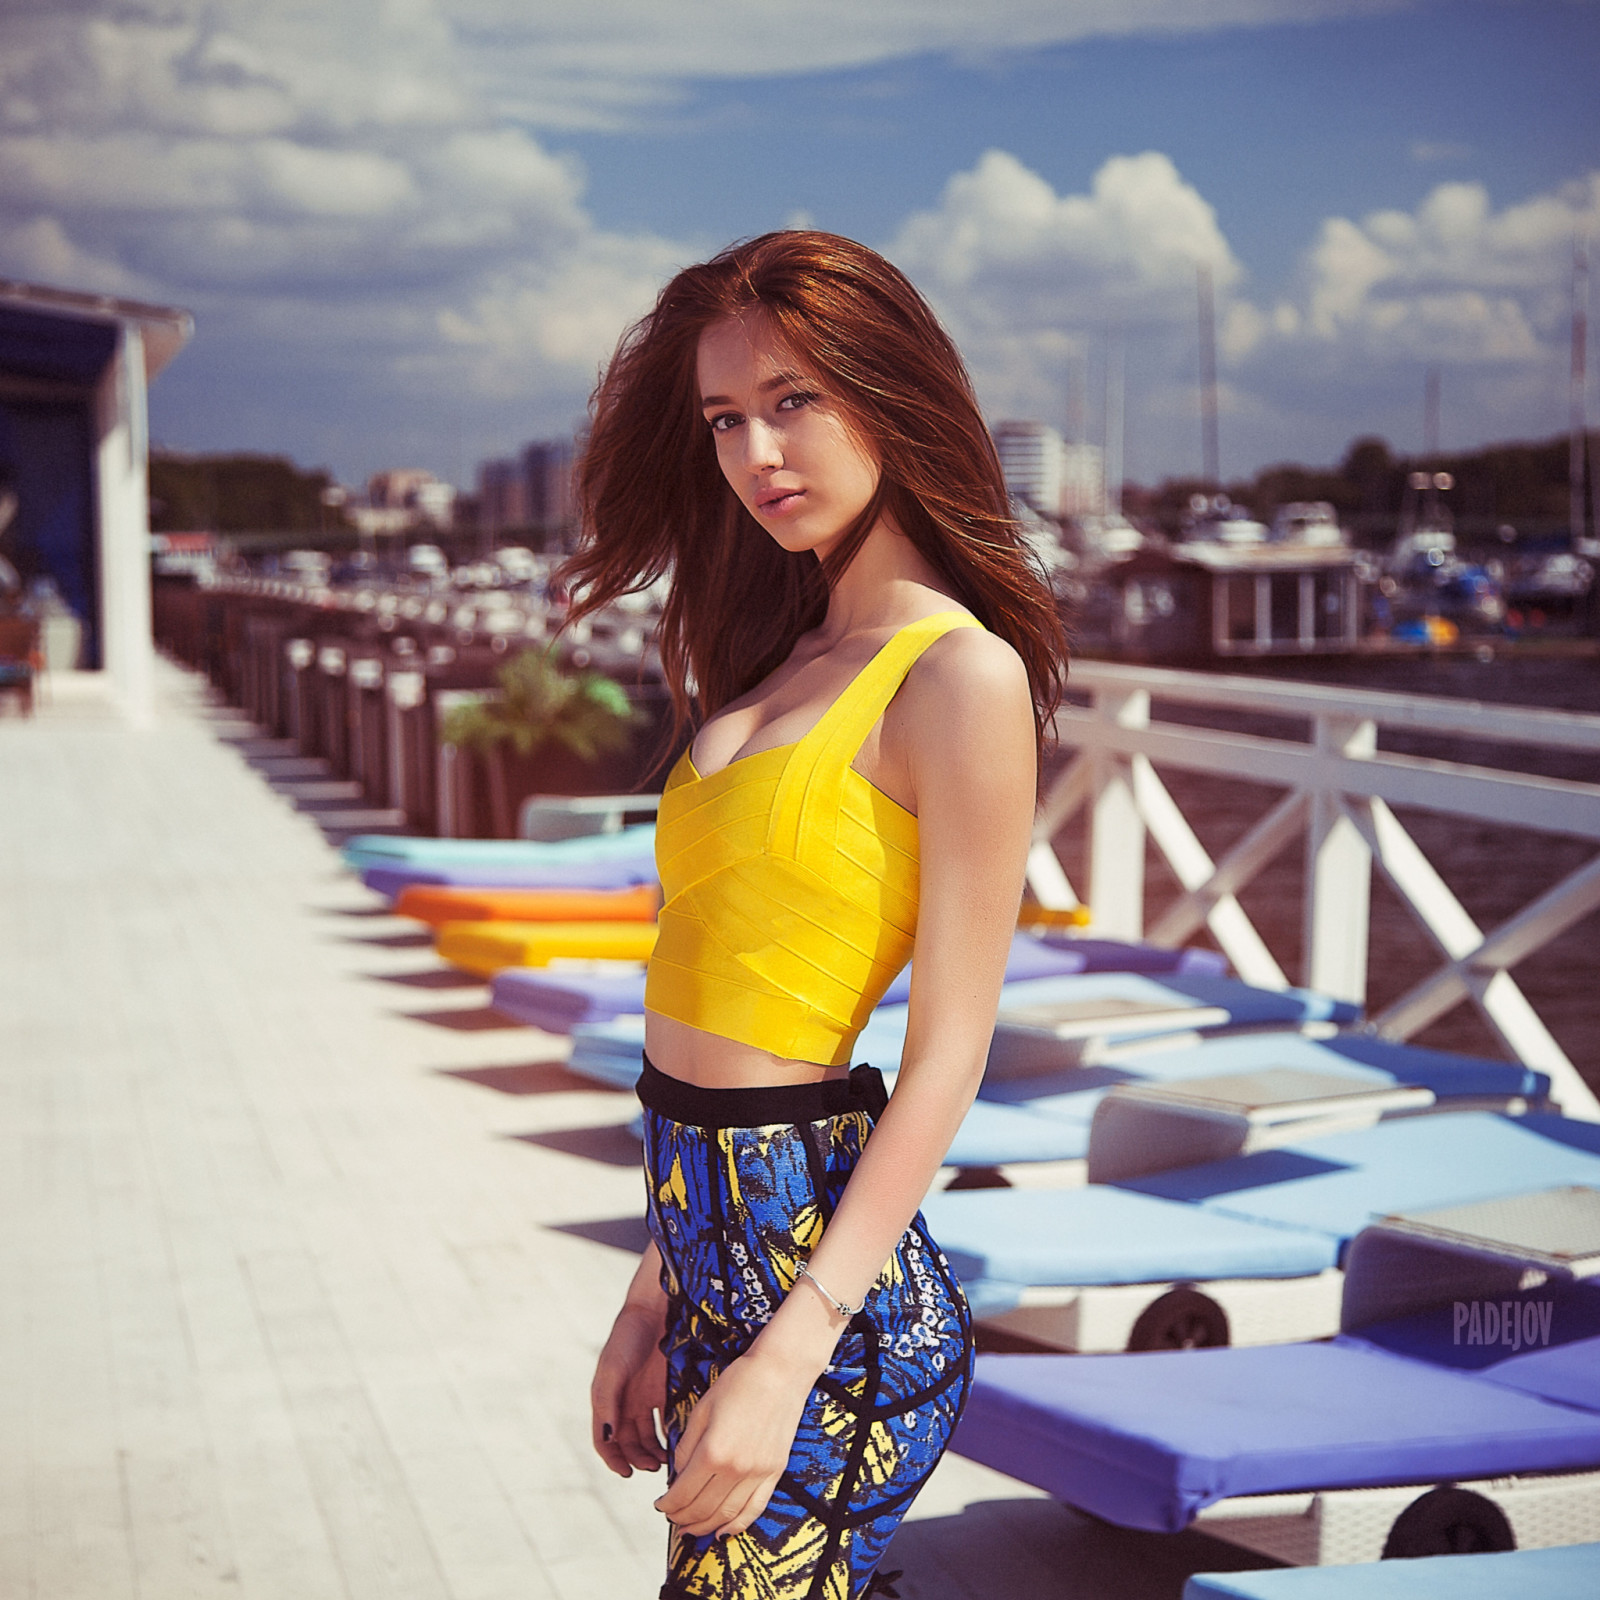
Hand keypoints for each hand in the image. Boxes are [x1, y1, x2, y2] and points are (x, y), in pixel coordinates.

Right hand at [592, 1302, 668, 1477]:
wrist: (654, 1310)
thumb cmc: (627, 1338)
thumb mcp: (613, 1370)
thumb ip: (608, 1403)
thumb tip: (607, 1438)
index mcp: (607, 1401)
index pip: (606, 1441)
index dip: (614, 1460)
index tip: (627, 1473)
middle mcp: (625, 1404)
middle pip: (629, 1443)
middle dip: (639, 1458)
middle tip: (654, 1466)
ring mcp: (646, 1398)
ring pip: (649, 1435)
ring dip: (655, 1451)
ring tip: (667, 1460)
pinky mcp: (666, 1391)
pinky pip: (667, 1419)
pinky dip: (672, 1433)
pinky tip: (680, 1440)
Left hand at [653, 1347, 815, 1537]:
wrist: (780, 1372)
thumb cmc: (739, 1383)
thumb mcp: (702, 1409)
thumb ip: (687, 1446)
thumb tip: (678, 1475)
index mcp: (713, 1451)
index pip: (683, 1493)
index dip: (668, 1505)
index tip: (659, 1505)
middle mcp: (736, 1469)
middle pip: (702, 1509)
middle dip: (682, 1518)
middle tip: (672, 1519)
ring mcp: (758, 1473)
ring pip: (727, 1515)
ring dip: (705, 1527)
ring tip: (691, 1530)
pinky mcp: (774, 1472)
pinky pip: (755, 1509)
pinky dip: (738, 1525)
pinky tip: (724, 1531)